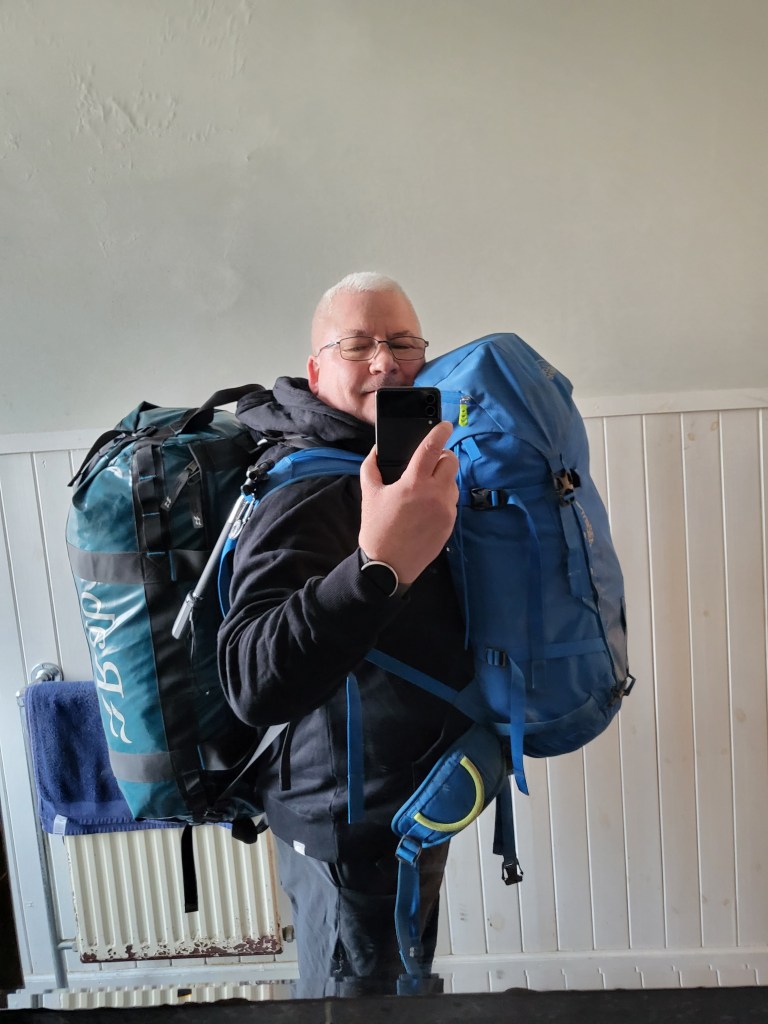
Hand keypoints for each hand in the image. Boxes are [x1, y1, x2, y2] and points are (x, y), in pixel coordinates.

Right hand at [358, 421, 458, 584]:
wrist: (388, 565)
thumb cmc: (377, 528)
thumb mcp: (369, 493)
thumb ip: (372, 466)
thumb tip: (378, 449)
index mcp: (413, 483)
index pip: (432, 448)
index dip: (440, 432)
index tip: (445, 425)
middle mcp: (434, 494)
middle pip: (451, 462)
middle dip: (442, 456)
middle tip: (430, 462)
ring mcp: (445, 510)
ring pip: (453, 481)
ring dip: (442, 478)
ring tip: (424, 488)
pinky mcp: (450, 523)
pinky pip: (451, 501)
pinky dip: (442, 497)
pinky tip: (426, 507)